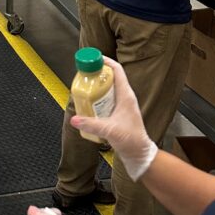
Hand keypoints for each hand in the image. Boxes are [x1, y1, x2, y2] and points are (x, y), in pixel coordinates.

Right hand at [70, 57, 157, 181]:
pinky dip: (98, 97)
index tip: (92, 58)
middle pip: (110, 77)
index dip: (105, 61)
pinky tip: (89, 104)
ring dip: (96, 86)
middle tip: (83, 75)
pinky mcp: (119, 112)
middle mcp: (125, 97)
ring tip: (84, 88)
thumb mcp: (110, 130)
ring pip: (108, 88)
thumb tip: (75, 119)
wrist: (140, 155)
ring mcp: (122, 105)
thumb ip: (91, 124)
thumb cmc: (132, 142)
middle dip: (96, 74)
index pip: (117, 70)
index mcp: (126, 95)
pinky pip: (107, 98)